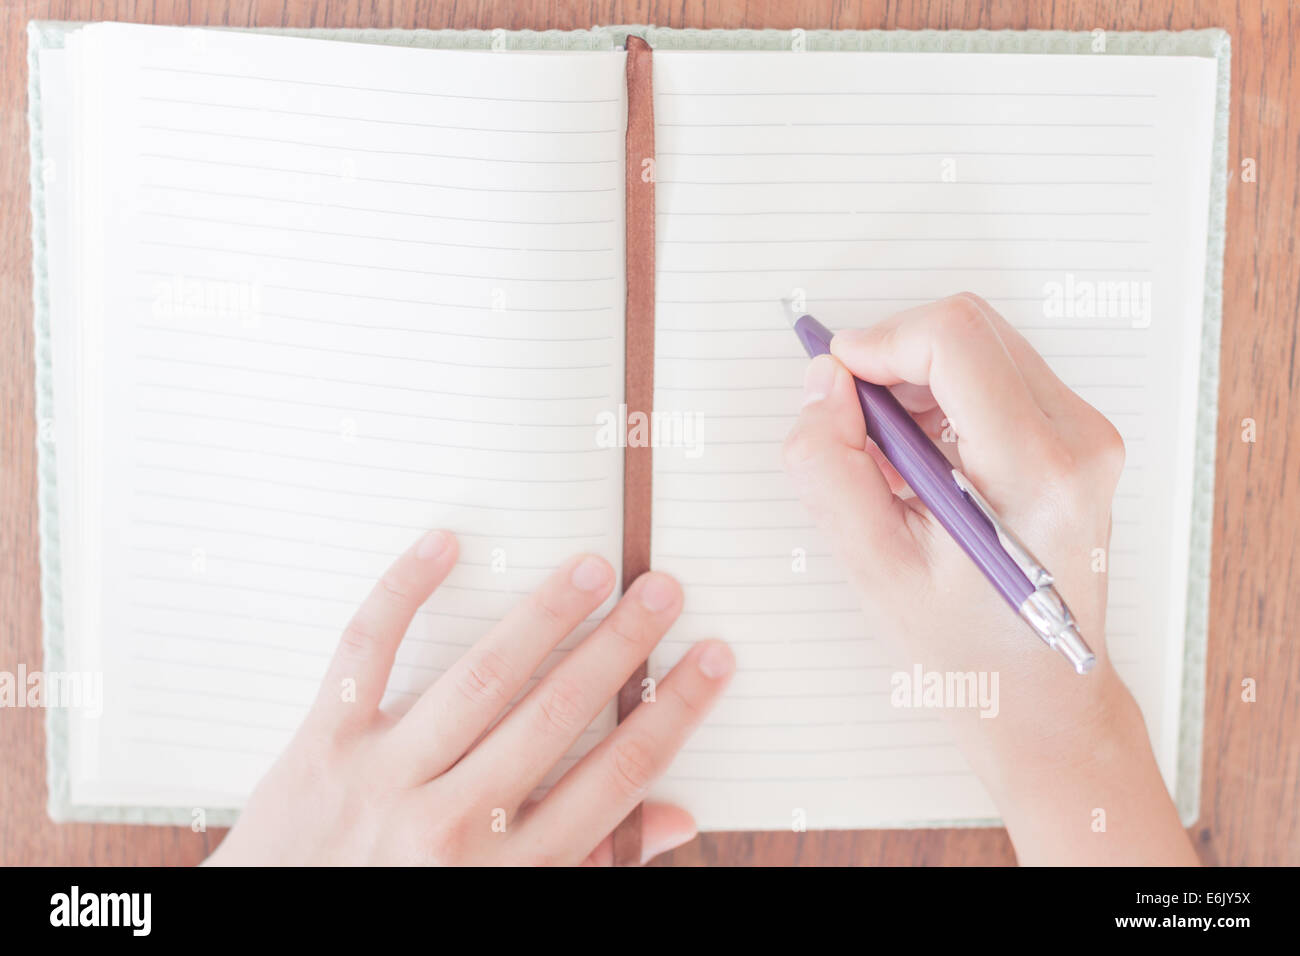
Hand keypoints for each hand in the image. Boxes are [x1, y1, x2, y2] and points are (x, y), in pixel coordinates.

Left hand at [206, 534, 733, 865]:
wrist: (279, 934)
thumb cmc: (413, 909)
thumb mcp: (506, 907)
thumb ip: (591, 863)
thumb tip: (677, 817)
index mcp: (507, 875)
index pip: (614, 780)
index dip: (671, 714)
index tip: (711, 660)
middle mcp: (451, 827)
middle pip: (555, 718)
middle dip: (620, 648)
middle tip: (663, 590)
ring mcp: (382, 780)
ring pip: (479, 680)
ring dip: (544, 617)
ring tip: (592, 568)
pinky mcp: (323, 744)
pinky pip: (365, 653)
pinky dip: (403, 591)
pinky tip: (446, 544)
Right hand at [782, 293, 1195, 864]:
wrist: (1042, 699)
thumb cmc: (966, 651)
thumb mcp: (873, 568)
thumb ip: (829, 467)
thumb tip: (823, 385)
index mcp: (1035, 472)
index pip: (952, 339)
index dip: (876, 343)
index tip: (834, 382)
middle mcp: (1079, 440)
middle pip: (967, 329)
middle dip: (893, 362)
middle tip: (855, 430)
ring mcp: (1087, 435)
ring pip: (980, 345)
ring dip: (916, 384)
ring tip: (892, 465)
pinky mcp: (1079, 438)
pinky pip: (997, 374)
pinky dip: (944, 399)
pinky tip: (924, 465)